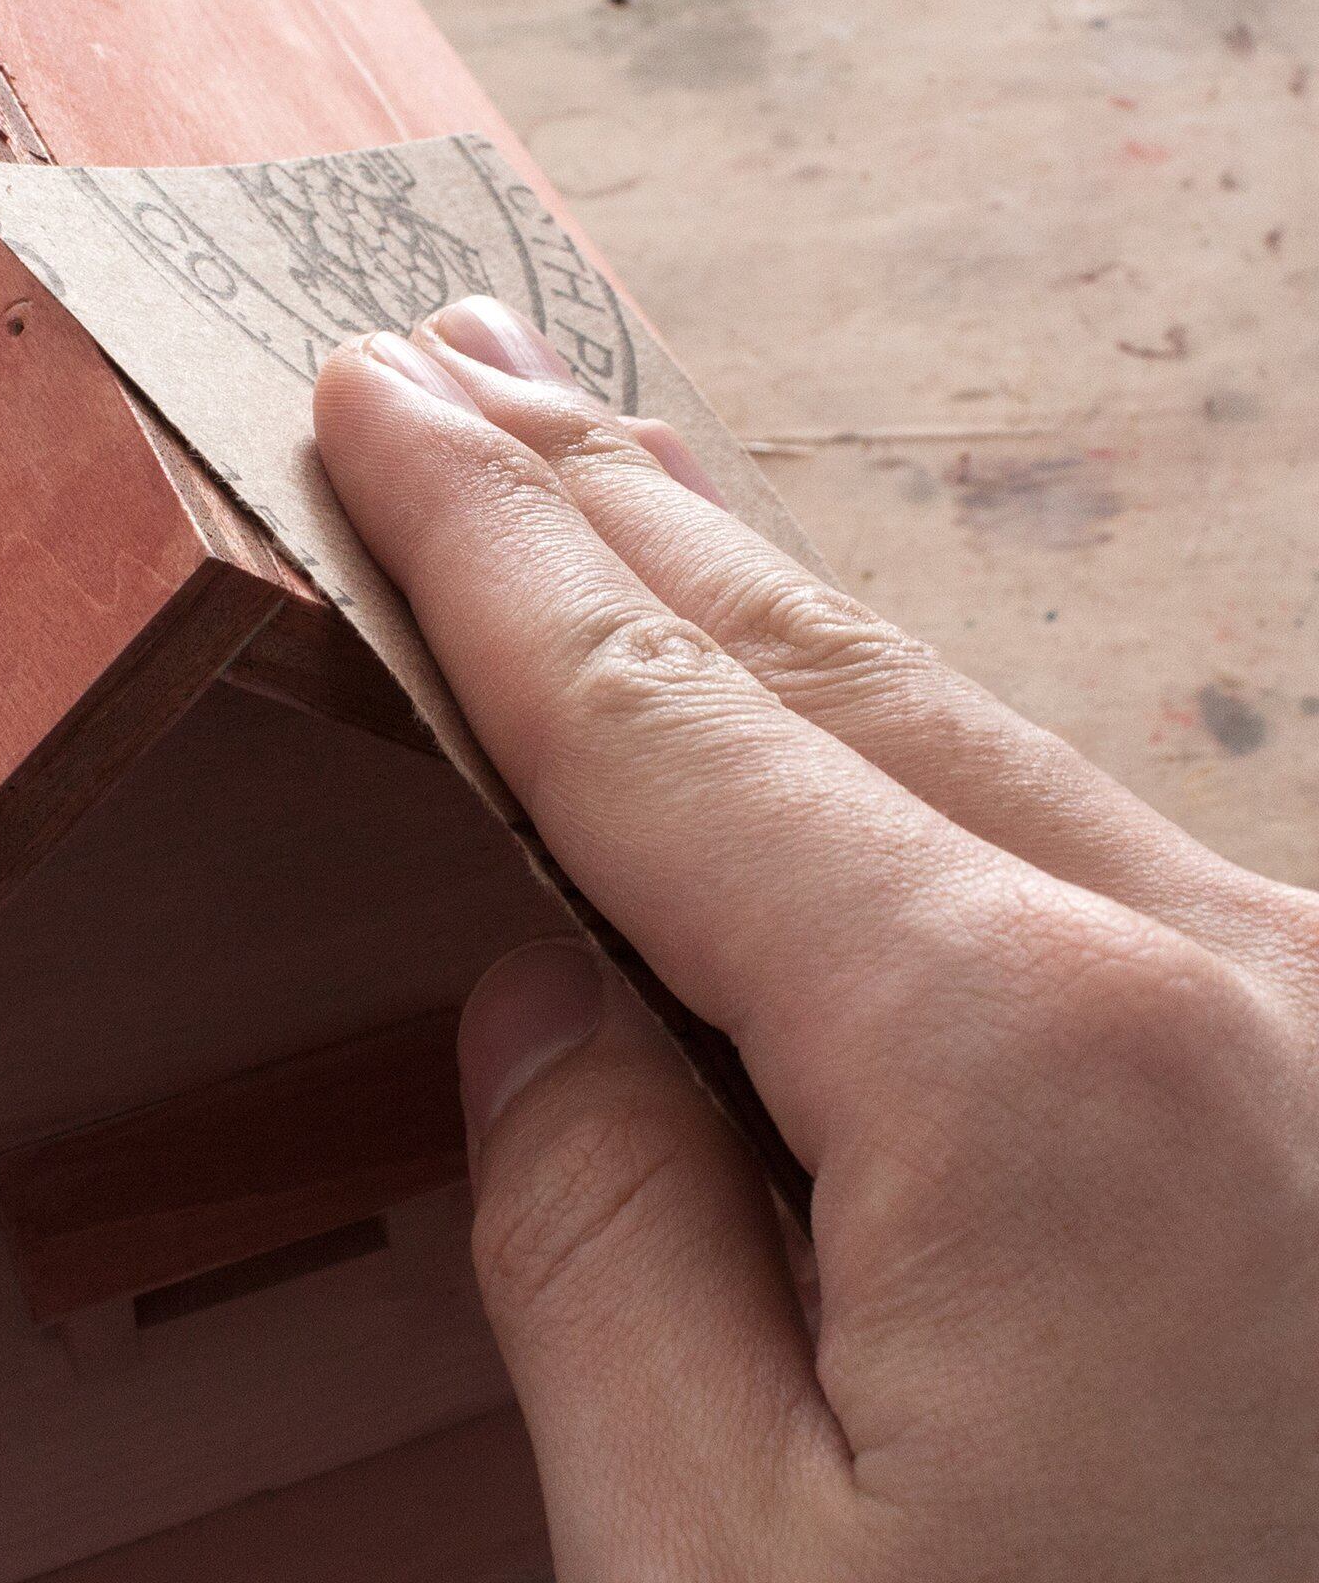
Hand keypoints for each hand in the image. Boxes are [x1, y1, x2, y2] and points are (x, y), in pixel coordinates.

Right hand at [314, 297, 1318, 1580]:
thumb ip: (604, 1235)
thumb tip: (544, 989)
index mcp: (1040, 1069)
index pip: (661, 726)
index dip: (487, 554)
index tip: (377, 412)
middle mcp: (1228, 979)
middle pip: (813, 664)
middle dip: (604, 500)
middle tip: (461, 369)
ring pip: (946, 731)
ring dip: (734, 594)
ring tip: (590, 470)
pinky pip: (1048, 847)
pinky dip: (872, 743)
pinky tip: (790, 712)